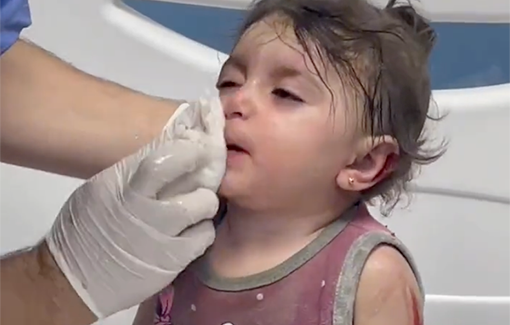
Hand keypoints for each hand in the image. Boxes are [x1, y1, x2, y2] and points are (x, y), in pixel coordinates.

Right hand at [45, 98, 225, 318]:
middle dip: (203, 172)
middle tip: (202, 173)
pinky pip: (204, 235)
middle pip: (190, 182)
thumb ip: (137, 169)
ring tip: (195, 205)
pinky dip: (202, 228)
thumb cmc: (88, 227)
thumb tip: (172, 144)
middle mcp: (145, 211)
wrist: (78, 279)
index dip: (186, 149)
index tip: (196, 145)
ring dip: (204, 201)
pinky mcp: (174, 260)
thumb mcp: (104, 189)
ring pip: (204, 206)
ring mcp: (162, 237)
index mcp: (124, 189)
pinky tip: (191, 229)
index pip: (161, 161)